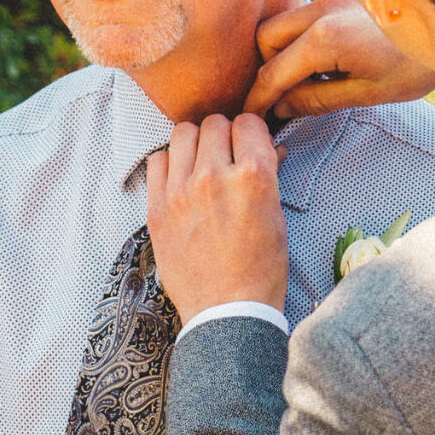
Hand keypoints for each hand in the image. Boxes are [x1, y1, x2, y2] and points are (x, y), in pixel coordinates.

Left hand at [147, 114, 287, 320]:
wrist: (228, 312)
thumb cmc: (260, 271)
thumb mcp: (277, 218)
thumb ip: (269, 176)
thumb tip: (269, 149)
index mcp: (253, 178)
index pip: (248, 122)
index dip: (252, 132)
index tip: (250, 143)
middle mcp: (214, 178)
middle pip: (214, 123)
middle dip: (225, 135)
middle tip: (228, 155)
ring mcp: (181, 192)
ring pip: (183, 133)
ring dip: (196, 143)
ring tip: (203, 163)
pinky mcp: (157, 209)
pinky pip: (157, 161)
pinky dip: (170, 164)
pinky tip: (181, 180)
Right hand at [244, 0, 434, 118]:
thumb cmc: (417, 66)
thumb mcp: (366, 94)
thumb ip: (316, 100)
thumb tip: (281, 107)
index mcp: (324, 37)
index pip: (272, 72)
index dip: (257, 99)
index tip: (250, 118)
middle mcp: (322, 9)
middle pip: (267, 37)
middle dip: (269, 68)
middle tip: (286, 97)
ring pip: (286, 22)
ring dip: (287, 51)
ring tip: (315, 80)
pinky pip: (309, 14)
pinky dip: (307, 37)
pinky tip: (333, 60)